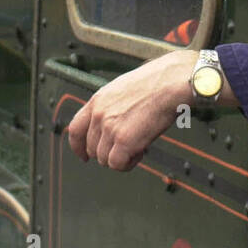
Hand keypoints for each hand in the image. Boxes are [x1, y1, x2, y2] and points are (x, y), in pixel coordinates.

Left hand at [66, 50, 196, 170]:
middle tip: (127, 146)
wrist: (172, 82)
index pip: (75, 129)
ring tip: (139, 144)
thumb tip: (111, 124)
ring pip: (104, 159)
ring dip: (121, 157)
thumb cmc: (156, 83)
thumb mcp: (123, 89)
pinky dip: (129, 163)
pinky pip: (118, 164)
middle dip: (109, 152)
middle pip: (92, 148)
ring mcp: (110, 128)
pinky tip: (141, 151)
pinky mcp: (124, 141)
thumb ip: (111, 107)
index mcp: (97, 100)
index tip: (84, 155)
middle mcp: (99, 114)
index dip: (78, 147)